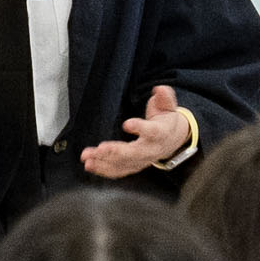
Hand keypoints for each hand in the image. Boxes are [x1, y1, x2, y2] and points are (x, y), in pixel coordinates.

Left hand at [81, 84, 196, 178]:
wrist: (171, 140)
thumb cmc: (166, 122)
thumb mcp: (168, 106)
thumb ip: (164, 97)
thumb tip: (159, 90)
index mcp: (161, 133)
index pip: (152, 132)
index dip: (140, 128)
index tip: (127, 124)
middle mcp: (151, 150)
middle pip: (134, 153)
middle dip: (116, 152)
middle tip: (100, 148)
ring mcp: (142, 160)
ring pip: (123, 164)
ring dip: (104, 162)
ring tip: (88, 158)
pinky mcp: (133, 166)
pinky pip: (118, 171)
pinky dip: (103, 170)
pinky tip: (90, 165)